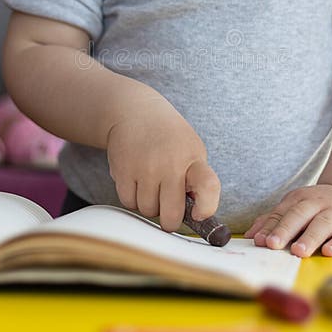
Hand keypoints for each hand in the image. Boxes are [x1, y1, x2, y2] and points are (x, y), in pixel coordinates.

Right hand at [106, 94, 220, 232]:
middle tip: (170, 211)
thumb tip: (194, 214)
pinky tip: (137, 181)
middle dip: (171, 220)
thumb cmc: (170, 137)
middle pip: (172, 214)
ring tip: (152, 184)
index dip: (206, 207)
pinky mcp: (123, 170)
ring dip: (150, 204)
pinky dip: (133, 198)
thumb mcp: (191, 150)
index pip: (208, 186)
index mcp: (193, 158)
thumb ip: (196, 179)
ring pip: (148, 210)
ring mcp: (145, 168)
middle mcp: (170, 164)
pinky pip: (128, 202)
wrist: (136, 112)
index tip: (199, 215)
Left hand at [243, 185, 331, 256]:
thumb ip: (274, 220)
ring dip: (310, 238)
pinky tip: (329, 251)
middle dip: (285, 230)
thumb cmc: (319, 209)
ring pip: (322, 224)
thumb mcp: (296, 208)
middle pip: (300, 215)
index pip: (282, 213)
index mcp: (300, 198)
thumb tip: (251, 236)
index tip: (260, 242)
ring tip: (298, 251)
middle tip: (274, 245)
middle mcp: (319, 202)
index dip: (270, 227)